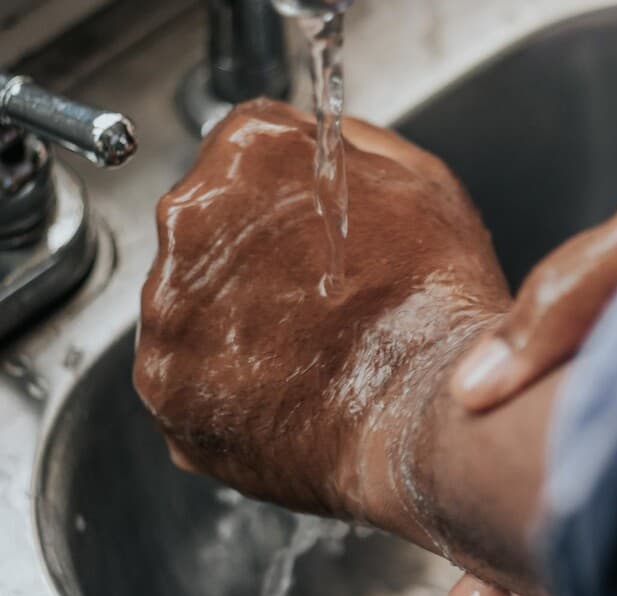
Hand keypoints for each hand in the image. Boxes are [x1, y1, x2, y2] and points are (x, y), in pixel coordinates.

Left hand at [134, 99, 509, 519]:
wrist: (428, 414)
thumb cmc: (435, 304)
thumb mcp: (422, 182)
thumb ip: (348, 145)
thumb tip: (315, 145)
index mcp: (249, 155)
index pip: (239, 150)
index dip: (282, 194)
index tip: (306, 227)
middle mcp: (188, 223)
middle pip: (205, 228)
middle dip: (250, 258)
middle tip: (316, 297)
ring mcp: (169, 311)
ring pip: (190, 305)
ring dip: (233, 323)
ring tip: (306, 351)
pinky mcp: (165, 388)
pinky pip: (189, 378)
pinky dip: (227, 387)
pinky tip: (285, 390)